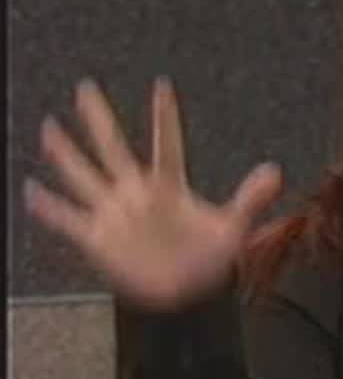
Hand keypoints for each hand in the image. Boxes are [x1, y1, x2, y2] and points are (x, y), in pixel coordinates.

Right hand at [23, 78, 282, 311]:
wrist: (185, 293)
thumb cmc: (208, 258)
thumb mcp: (234, 229)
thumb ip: (250, 200)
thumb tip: (276, 172)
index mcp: (168, 187)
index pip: (166, 144)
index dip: (165, 117)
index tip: (162, 85)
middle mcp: (136, 193)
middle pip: (113, 148)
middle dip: (99, 119)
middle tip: (86, 87)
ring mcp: (114, 213)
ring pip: (83, 175)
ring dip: (66, 153)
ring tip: (49, 127)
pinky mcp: (97, 237)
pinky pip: (67, 219)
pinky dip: (49, 207)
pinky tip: (31, 189)